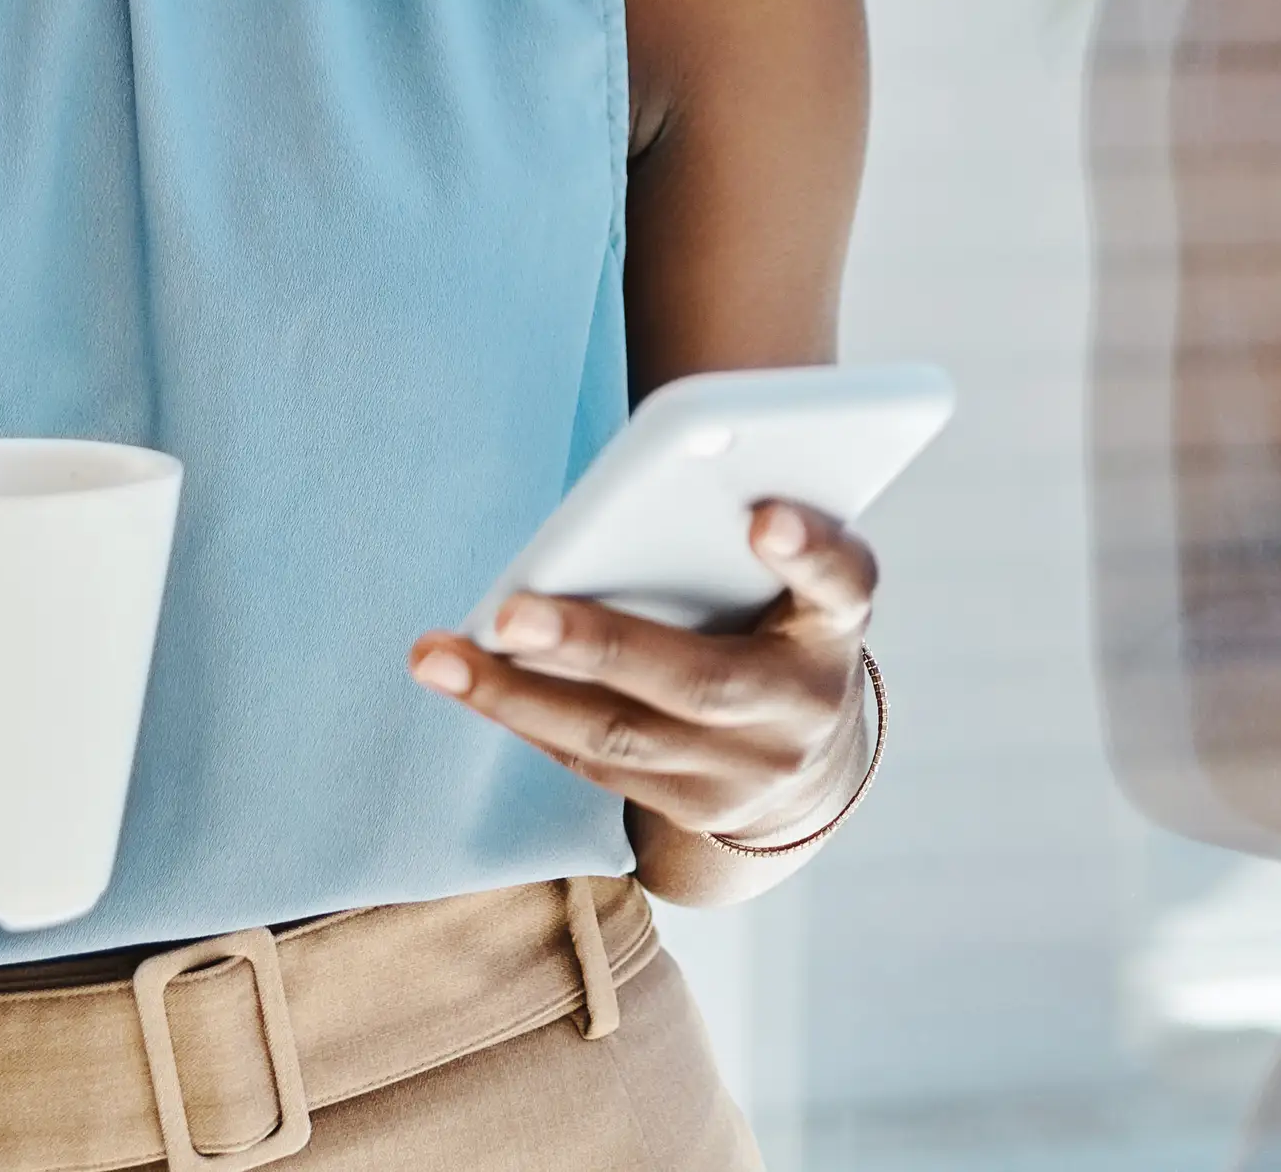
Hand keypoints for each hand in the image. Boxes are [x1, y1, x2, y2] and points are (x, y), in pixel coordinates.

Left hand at [408, 499, 878, 846]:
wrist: (812, 759)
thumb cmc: (786, 620)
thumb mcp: (799, 577)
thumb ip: (755, 535)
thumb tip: (664, 472)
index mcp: (838, 626)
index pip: (841, 584)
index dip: (809, 551)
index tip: (764, 514)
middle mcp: (800, 709)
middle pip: (698, 679)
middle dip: (596, 643)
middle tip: (509, 610)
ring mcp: (742, 773)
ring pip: (620, 737)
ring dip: (518, 694)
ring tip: (438, 656)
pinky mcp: (688, 807)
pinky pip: (592, 762)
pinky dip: (524, 716)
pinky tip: (465, 681)